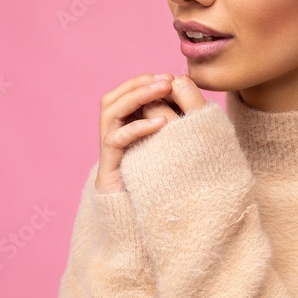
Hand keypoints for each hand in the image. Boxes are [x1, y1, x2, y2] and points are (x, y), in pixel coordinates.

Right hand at [95, 73, 206, 192]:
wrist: (145, 221)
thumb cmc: (164, 182)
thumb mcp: (171, 149)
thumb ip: (173, 125)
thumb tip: (190, 98)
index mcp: (123, 128)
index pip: (125, 94)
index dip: (143, 82)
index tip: (169, 76)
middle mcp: (111, 136)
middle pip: (112, 98)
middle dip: (139, 84)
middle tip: (166, 78)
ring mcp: (108, 151)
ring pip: (109, 111)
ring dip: (137, 97)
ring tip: (163, 90)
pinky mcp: (108, 166)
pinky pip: (116, 139)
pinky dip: (138, 127)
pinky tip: (161, 123)